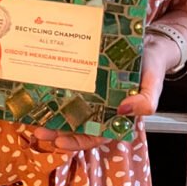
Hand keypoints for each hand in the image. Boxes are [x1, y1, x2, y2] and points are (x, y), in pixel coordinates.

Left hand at [25, 31, 174, 153]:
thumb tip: (124, 111)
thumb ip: (146, 102)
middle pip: (76, 126)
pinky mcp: (82, 77)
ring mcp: (90, 92)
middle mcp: (100, 106)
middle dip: (56, 132)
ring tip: (33, 117)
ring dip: (51, 115)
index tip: (60, 142)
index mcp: (116, 116)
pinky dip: (53, 94)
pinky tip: (39, 93)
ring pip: (67, 109)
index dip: (77, 142)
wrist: (148, 43)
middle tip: (38, 132)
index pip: (95, 135)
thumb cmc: (151, 66)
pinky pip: (66, 88)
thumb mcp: (153, 84)